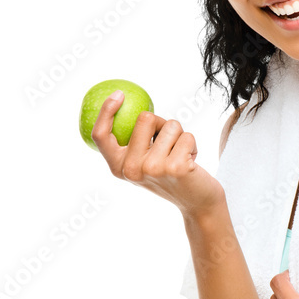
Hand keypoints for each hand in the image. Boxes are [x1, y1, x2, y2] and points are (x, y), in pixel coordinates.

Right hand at [91, 93, 223, 218]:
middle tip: (170, 142)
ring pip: (170, 125)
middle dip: (162, 123)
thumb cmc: (171, 175)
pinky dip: (193, 145)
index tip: (119, 94)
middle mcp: (132, 169)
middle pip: (144, 118)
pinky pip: (187, 135)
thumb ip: (135, 143)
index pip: (100, 136)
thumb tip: (131, 106)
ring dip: (180, 136)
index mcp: (119, 167)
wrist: (197, 204)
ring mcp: (153, 169)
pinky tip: (192, 163)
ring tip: (181, 156)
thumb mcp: (145, 163)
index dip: (105, 111)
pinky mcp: (176, 168)